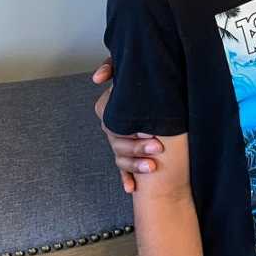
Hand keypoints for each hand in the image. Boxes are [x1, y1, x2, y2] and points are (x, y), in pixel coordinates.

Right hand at [92, 60, 164, 194]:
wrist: (155, 86)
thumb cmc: (142, 77)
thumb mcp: (130, 70)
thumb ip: (113, 67)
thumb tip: (97, 78)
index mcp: (112, 107)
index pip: (110, 119)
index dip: (127, 127)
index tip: (147, 128)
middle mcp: (112, 126)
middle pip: (119, 140)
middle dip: (138, 145)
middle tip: (158, 146)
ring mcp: (119, 142)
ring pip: (121, 157)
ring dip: (135, 164)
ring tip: (152, 167)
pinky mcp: (128, 154)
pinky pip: (123, 169)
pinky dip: (126, 178)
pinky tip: (131, 188)